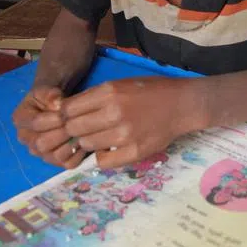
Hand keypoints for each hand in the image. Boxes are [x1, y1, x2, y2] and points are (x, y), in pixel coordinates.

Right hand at [12, 86, 86, 168]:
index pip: (36, 124)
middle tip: (76, 124)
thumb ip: (49, 94)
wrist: (54, 106)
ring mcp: (40, 153)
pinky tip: (85, 141)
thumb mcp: (46, 89)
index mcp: (21, 119)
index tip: (65, 113)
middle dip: (61, 134)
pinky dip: (79, 154)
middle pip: (42, 144)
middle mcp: (27, 140)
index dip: (53, 119)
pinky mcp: (56, 162)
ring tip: (82, 132)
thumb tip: (58, 105)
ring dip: (71, 144)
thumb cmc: (49, 97)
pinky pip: (68, 163)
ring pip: (54, 156)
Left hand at [60, 77, 198, 168]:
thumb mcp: (119, 84)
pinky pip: (103, 162)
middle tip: (83, 130)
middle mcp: (113, 113)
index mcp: (108, 92)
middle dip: (74, 130)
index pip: (68, 109)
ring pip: (86, 145)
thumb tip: (67, 112)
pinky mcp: (135, 151)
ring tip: (100, 138)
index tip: (69, 118)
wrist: (182, 104)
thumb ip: (95, 97)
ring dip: (88, 143)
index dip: (64, 115)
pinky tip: (110, 149)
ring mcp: (124, 134)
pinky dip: (102, 157)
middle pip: (73, 129)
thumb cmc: (150, 91)